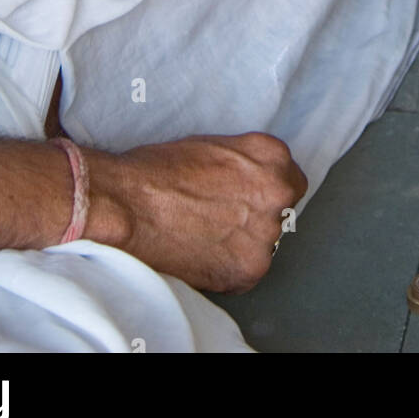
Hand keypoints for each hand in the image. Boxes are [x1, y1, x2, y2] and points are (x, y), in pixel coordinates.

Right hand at [88, 132, 307, 292]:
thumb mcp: (213, 146)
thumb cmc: (158, 170)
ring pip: (264, 243)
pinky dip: (228, 266)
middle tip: (223, 216)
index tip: (251, 196)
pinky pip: (247, 271)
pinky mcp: (248, 270)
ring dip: (243, 242)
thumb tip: (250, 179)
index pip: (291, 178)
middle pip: (282, 211)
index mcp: (270, 157)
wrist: (127, 204)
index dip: (267, 189)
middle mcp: (277, 195)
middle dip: (257, 215)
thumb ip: (244, 163)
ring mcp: (265, 235)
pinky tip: (201, 252)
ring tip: (204, 234)